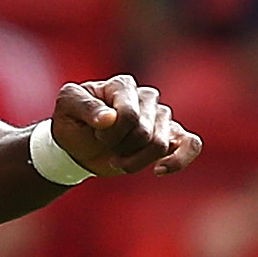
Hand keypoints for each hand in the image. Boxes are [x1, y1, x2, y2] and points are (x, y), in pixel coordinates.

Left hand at [49, 74, 200, 176]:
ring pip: (160, 144)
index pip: (129, 115)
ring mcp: (161, 116)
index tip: (95, 134)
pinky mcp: (171, 136)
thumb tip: (108, 118)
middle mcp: (146, 97)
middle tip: (104, 145)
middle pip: (144, 132)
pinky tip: (159, 171)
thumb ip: (84, 106)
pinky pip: (191, 144)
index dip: (111, 133)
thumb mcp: (66, 107)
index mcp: (122, 85)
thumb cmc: (72, 122)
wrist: (77, 145)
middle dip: (119, 148)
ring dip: (134, 160)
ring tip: (117, 159)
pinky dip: (178, 160)